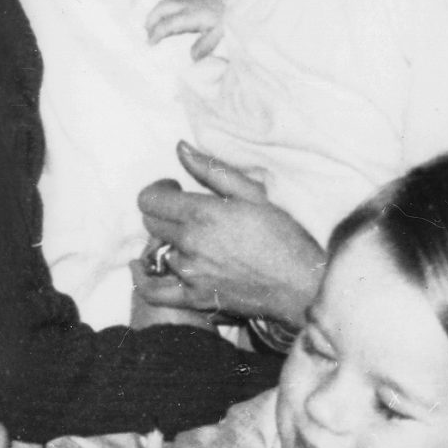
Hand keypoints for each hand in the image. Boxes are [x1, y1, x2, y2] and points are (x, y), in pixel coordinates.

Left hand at [136, 143, 324, 328]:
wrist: (303, 286)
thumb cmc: (285, 236)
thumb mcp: (253, 194)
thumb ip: (211, 170)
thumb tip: (179, 148)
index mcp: (202, 213)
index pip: (149, 199)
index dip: (159, 190)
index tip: (175, 189)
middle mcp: (190, 243)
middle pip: (150, 223)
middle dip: (164, 214)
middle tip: (187, 214)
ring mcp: (190, 274)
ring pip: (156, 252)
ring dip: (168, 244)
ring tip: (192, 242)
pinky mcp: (194, 298)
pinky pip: (153, 291)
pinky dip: (143, 278)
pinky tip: (144, 267)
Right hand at [144, 0, 224, 57]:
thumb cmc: (233, 15)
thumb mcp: (222, 34)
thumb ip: (205, 46)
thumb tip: (191, 57)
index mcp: (192, 14)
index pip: (167, 25)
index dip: (156, 34)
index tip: (150, 43)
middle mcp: (188, 2)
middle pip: (162, 8)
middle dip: (151, 20)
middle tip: (146, 32)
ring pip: (167, 0)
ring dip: (157, 11)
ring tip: (152, 22)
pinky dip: (167, 3)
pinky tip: (168, 10)